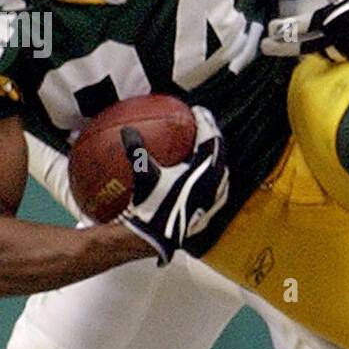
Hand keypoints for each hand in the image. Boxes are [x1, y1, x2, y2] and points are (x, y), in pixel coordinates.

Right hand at [118, 106, 228, 264]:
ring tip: (204, 143)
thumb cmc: (151, 207)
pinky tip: (200, 171)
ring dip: (213, 153)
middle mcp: (216, 182)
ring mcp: (217, 196)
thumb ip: (137, 150)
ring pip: (221, 167)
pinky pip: (217, 182)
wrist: (157, 238)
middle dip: (211, 134)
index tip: (197, 111)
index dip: (204, 122)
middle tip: (202, 122)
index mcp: (204, 170)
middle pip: (219, 150)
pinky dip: (210, 171)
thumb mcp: (144, 175)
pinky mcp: (213, 207)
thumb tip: (128, 130)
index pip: (209, 138)